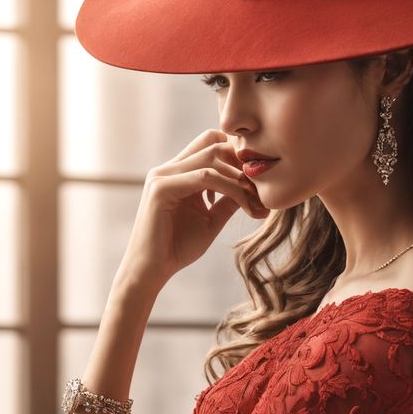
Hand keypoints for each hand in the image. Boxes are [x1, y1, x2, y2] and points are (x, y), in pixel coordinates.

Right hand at [119, 128, 269, 289]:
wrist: (151, 271)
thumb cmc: (177, 248)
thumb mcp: (210, 221)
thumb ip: (227, 201)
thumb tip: (252, 189)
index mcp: (177, 173)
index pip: (210, 144)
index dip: (237, 155)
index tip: (257, 183)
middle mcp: (168, 169)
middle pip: (212, 142)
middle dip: (241, 162)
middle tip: (261, 189)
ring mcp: (162, 176)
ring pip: (211, 158)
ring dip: (239, 177)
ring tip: (256, 200)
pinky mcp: (161, 188)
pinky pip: (204, 177)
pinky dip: (229, 188)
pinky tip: (244, 205)